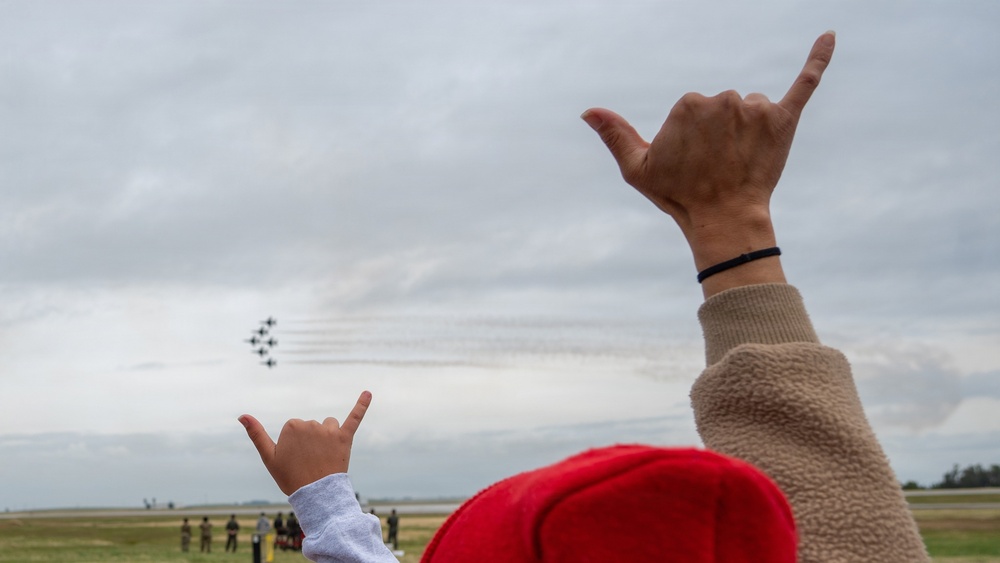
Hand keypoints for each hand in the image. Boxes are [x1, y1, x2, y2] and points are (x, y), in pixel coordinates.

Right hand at [239, 390, 371, 495]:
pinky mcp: (345, 437)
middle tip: (310, 462)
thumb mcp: (269, 457)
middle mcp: (311, 424)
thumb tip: (241, 415)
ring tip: (325, 457)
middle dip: (311, 442)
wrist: (315, 495)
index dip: (294, 445)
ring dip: (328, 437)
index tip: (295, 459)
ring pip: (329, 425)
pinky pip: (355, 417)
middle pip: (312, 427)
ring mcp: (329, 430)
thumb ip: (256, 434)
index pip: (295, 428)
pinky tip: (369, 392)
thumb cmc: (290, 477)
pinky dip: (362, 404)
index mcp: (292, 425)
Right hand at [582, 33, 834, 294]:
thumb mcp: (638, 169)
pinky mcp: (784, 119)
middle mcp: (723, 98)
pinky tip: (830, 35)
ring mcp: (756, 108)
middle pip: (722, 107)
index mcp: (689, 103)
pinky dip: (818, 59)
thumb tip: (588, 111)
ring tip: (741, 162)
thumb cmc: (679, 196)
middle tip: (716, 167)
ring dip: (747, 132)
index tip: (691, 163)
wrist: (724, 220)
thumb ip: (615, 134)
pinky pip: (805, 83)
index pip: (693, 110)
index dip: (691, 140)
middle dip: (719, 135)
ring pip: (751, 109)